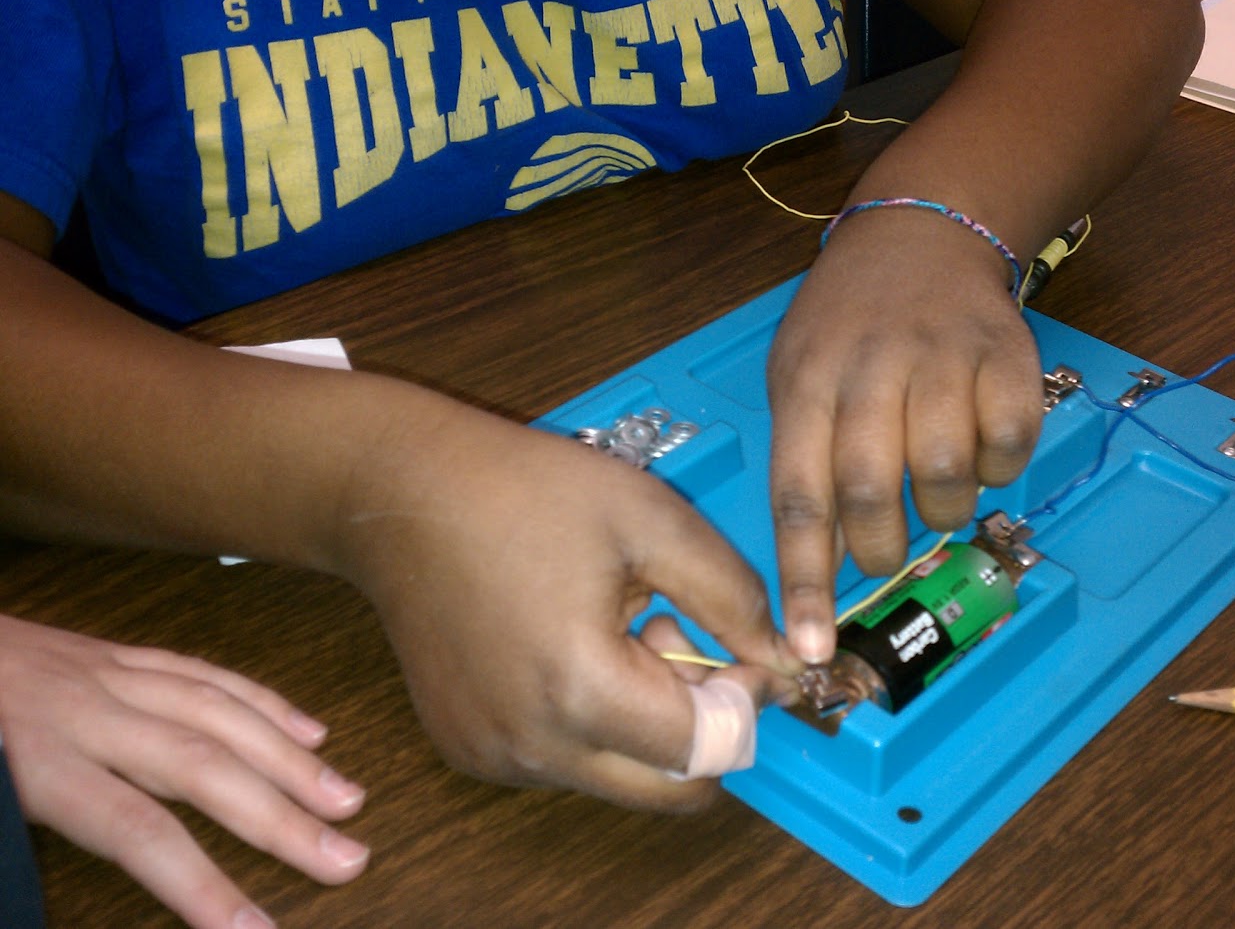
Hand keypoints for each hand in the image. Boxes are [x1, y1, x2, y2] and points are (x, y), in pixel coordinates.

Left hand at [0, 614, 367, 928]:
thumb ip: (2, 835)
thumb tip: (29, 903)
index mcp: (34, 758)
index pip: (137, 832)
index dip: (201, 885)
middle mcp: (85, 712)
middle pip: (202, 769)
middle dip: (281, 819)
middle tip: (348, 861)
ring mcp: (105, 674)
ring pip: (217, 714)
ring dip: (291, 761)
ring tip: (347, 803)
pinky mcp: (112, 653)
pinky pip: (201, 672)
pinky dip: (262, 702)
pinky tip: (308, 731)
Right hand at [339, 414, 799, 809]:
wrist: (401, 492)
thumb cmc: (522, 492)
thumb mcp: (654, 522)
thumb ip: (734, 598)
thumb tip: (786, 659)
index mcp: (581, 689)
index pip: (709, 747)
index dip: (746, 700)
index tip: (747, 649)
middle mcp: (532, 744)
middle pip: (670, 788)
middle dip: (703, 726)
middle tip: (685, 644)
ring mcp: (494, 756)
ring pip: (619, 778)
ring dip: (648, 725)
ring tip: (623, 633)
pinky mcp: (470, 750)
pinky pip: (565, 763)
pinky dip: (593, 723)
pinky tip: (574, 647)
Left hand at [766, 209, 1042, 661]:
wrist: (921, 235)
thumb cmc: (847, 326)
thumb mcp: (797, 374)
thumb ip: (804, 462)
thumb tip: (819, 576)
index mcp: (806, 384)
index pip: (799, 499)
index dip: (805, 582)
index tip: (811, 647)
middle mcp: (870, 370)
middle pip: (871, 493)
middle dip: (880, 549)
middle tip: (886, 552)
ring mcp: (941, 359)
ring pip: (945, 475)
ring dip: (942, 510)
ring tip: (933, 492)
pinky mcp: (1005, 355)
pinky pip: (1008, 445)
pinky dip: (997, 468)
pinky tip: (978, 447)